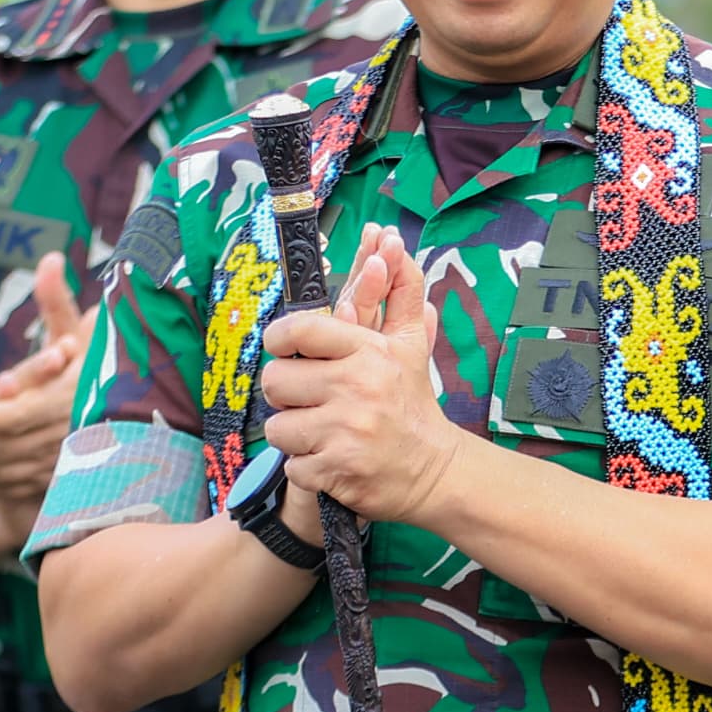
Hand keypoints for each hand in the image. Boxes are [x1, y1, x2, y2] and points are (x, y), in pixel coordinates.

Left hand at [0, 257, 94, 508]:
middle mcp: (64, 437)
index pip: (24, 414)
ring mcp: (60, 463)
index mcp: (70, 401)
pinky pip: (13, 489)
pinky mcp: (56, 479)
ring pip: (5, 472)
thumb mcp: (84, 327)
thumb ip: (59, 301)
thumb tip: (48, 259)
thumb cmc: (106, 360)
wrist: (142, 408)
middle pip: (3, 447)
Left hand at [256, 225, 460, 521]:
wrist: (434, 469)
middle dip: (287, 392)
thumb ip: (399, 292)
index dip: (280, 339)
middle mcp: (356, 388)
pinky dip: (305, 467)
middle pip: (276, 380)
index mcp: (368, 352)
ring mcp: (345, 432)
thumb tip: (390, 241)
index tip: (285, 348)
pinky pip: (291, 465)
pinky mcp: (336, 470)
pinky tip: (329, 459)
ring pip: (278, 426)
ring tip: (321, 431)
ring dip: (294, 434)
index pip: (300, 330)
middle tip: (307, 398)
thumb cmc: (411, 402)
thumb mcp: (409, 344)